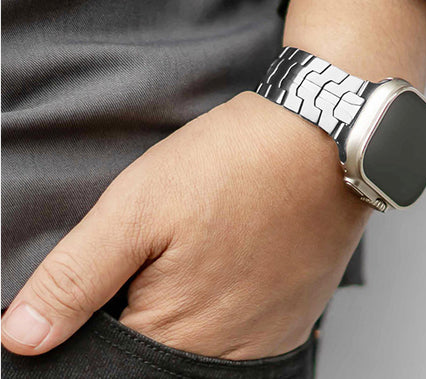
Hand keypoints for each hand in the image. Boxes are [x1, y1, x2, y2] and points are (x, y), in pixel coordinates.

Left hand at [1, 91, 369, 358]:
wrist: (325, 139)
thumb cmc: (236, 165)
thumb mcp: (137, 206)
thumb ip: (75, 278)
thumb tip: (23, 338)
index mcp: (177, 333)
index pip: (111, 359)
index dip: (104, 313)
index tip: (126, 269)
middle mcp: (228, 351)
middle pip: (161, 356)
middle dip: (149, 310)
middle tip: (170, 250)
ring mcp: (269, 338)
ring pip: (204, 347)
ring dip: (191, 310)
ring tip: (204, 251)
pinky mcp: (297, 317)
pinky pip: (247, 334)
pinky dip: (228, 308)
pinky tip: (231, 264)